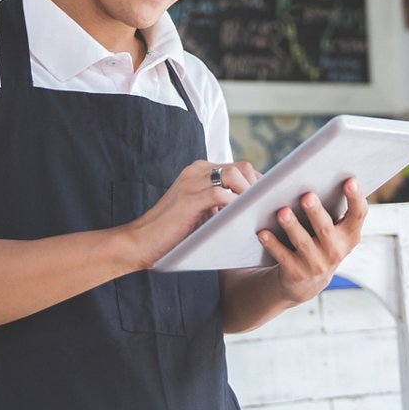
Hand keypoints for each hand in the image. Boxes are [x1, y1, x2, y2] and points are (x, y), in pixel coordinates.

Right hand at [124, 160, 260, 269]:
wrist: (140, 242)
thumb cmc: (173, 233)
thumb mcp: (202, 213)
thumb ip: (221, 204)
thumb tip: (252, 209)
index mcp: (200, 171)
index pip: (239, 167)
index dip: (257, 183)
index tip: (268, 201)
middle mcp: (197, 170)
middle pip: (241, 167)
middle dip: (258, 187)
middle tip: (265, 208)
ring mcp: (192, 181)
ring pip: (233, 175)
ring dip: (249, 194)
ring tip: (255, 213)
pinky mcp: (189, 197)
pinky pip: (220, 193)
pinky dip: (234, 204)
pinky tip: (240, 218)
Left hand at [257, 177, 368, 304]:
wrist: (306, 281)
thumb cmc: (320, 240)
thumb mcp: (334, 229)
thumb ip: (333, 207)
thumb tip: (320, 170)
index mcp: (349, 235)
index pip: (358, 214)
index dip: (356, 198)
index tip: (350, 180)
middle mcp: (336, 251)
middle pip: (325, 228)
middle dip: (315, 212)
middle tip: (306, 196)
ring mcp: (316, 264)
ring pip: (303, 243)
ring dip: (292, 227)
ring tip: (282, 212)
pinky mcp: (295, 273)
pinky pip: (282, 256)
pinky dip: (272, 244)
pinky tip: (263, 232)